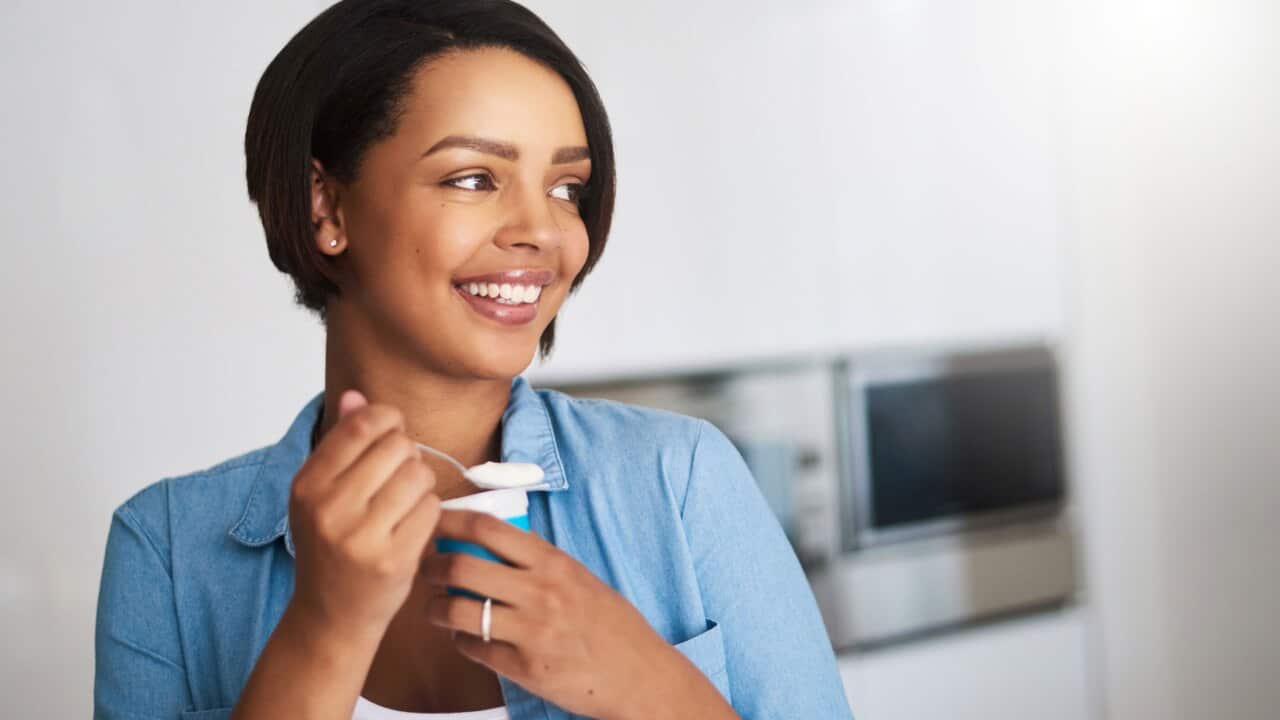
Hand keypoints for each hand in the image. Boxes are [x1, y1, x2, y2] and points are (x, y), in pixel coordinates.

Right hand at [287, 389, 442, 643]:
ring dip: (421, 484)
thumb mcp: (321, 493)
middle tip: (396, 478)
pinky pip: (432, 508)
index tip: (391, 434)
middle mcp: (330, 508)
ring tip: (404, 503)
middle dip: (407, 455)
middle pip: (398, 446)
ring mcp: (361, 536)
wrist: (330, 616)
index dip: (389, 420)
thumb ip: (340, 443)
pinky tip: (411, 527)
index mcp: (308, 484)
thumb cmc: (331, 547)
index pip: (363, 425)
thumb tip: (356, 396)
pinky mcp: (393, 559)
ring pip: (419, 474)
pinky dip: (429, 513)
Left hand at [421, 509, 711, 719]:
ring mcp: (530, 631)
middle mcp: (539, 592)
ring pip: (459, 611)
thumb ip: (539, 563)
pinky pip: (474, 649)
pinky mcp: (524, 668)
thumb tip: (492, 546)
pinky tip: (464, 637)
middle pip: (462, 566)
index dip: (451, 521)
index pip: (488, 528)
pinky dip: (461, 641)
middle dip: (431, 567)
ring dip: (436, 608)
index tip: (434, 521)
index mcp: (553, 563)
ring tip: (435, 608)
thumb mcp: (580, 578)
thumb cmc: (611, 625)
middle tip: (426, 569)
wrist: (639, 674)